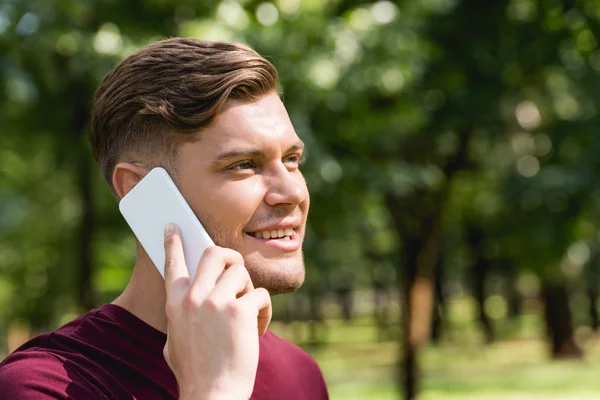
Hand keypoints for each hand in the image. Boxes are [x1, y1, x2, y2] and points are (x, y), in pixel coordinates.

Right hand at [162, 223, 271, 399]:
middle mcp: (193, 298)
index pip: (173, 263)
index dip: (174, 242)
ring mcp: (216, 303)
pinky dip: (263, 313)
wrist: (212, 395)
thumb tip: (186, 303)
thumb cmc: (195, 373)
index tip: (174, 226)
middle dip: (231, 258)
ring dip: (248, 291)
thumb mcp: (174, 342)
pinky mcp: (240, 311)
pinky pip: (260, 295)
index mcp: (175, 304)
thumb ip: (181, 317)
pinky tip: (257, 330)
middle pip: (215, 253)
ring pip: (241, 273)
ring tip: (247, 315)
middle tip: (237, 273)